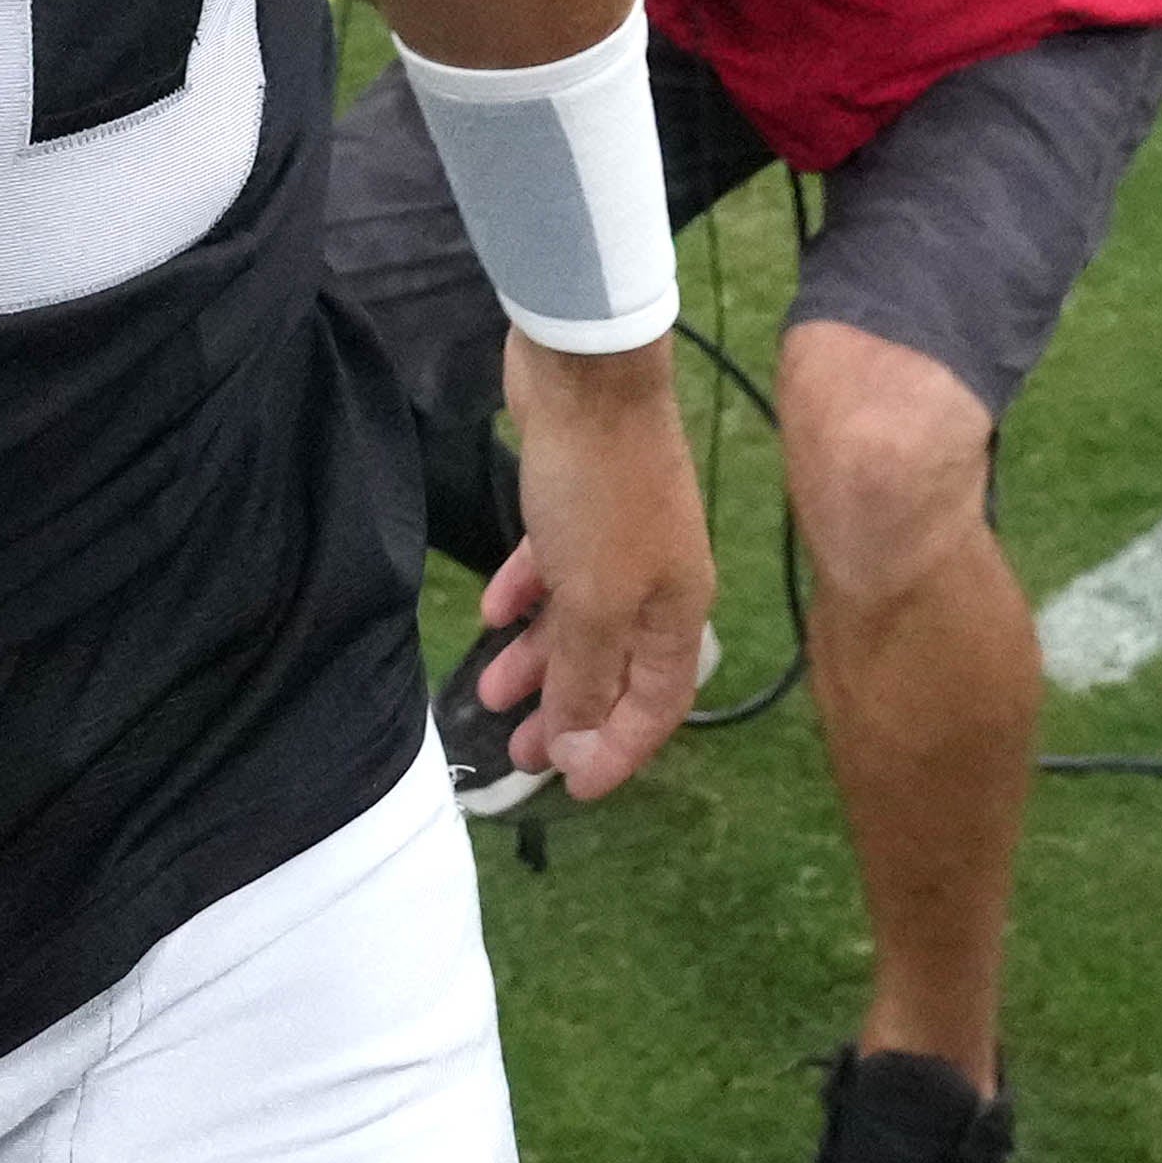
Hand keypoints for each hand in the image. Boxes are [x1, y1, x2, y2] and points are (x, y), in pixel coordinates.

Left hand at [471, 333, 717, 805]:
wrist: (587, 374)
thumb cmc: (599, 495)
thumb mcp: (592, 602)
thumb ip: (583, 677)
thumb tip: (575, 746)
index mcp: (677, 611)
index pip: (659, 704)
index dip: (619, 751)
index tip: (571, 788)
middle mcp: (655, 581)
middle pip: (613, 668)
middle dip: (566, 714)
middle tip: (511, 752)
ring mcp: (617, 540)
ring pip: (577, 621)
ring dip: (534, 659)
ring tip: (484, 691)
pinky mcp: (577, 502)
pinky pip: (552, 569)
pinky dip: (523, 594)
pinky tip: (489, 609)